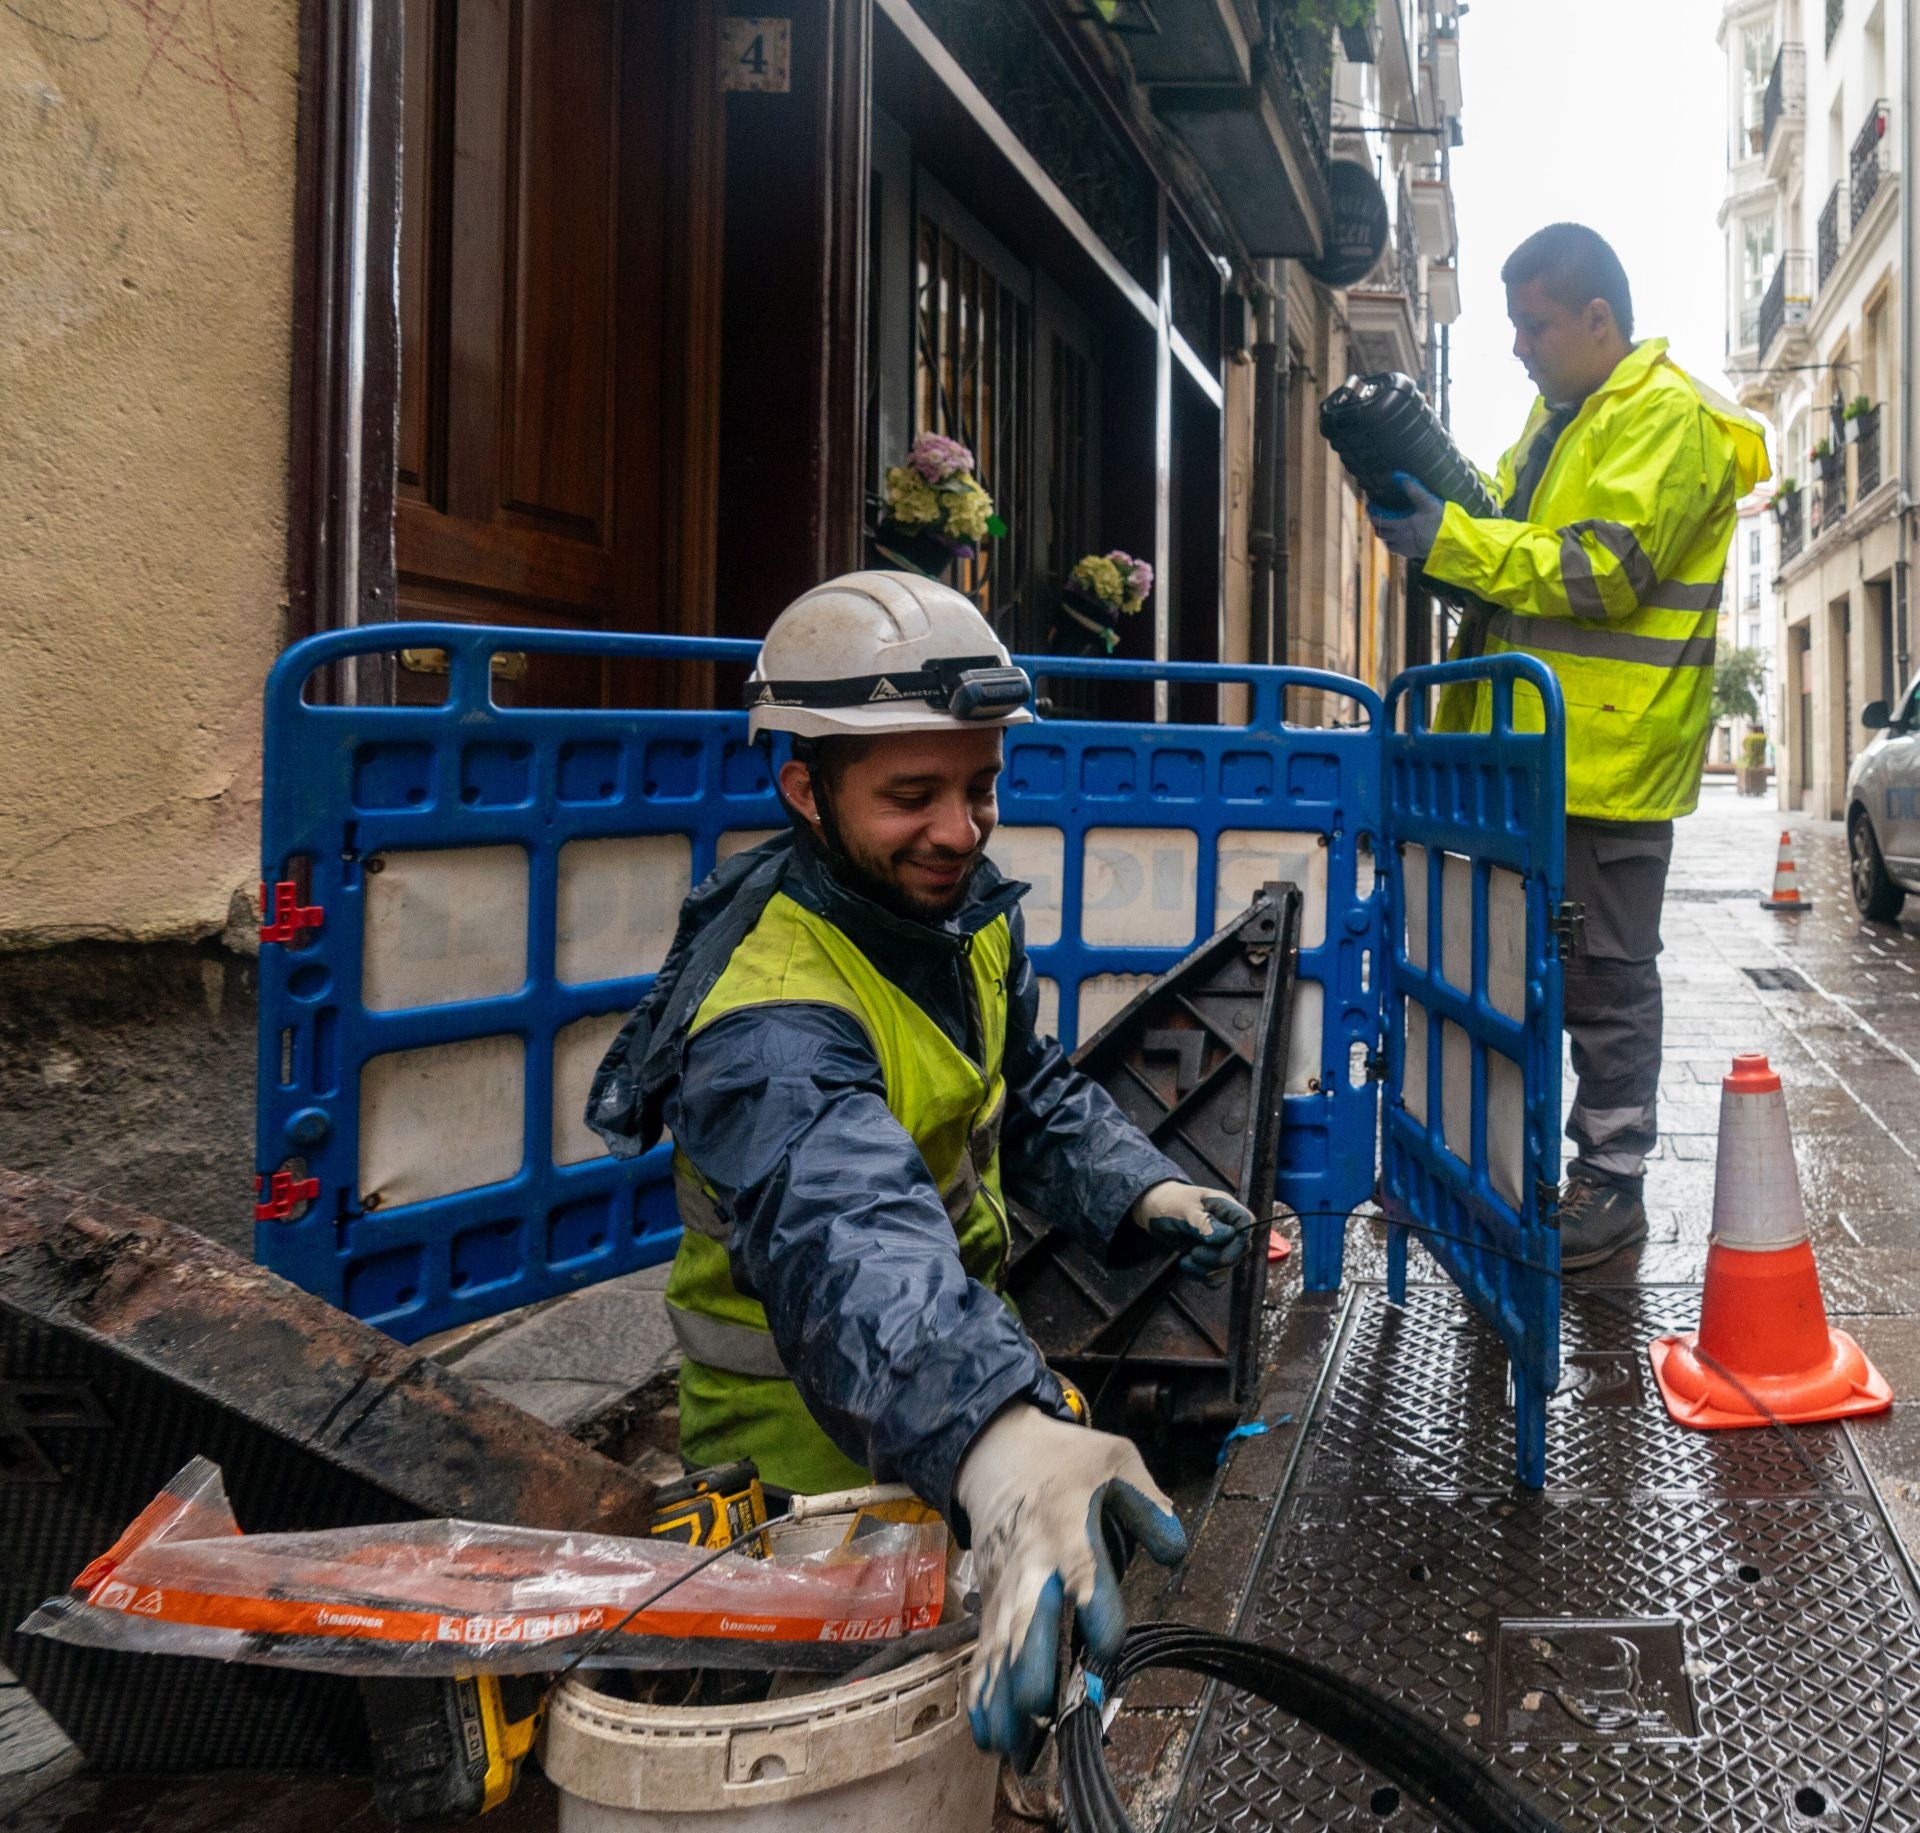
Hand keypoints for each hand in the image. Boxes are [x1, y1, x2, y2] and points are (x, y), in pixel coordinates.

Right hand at [954, 1404, 1186, 1754]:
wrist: (999, 1454)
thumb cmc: (1069, 1464)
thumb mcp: (1116, 1461)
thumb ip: (1147, 1504)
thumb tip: (1175, 1549)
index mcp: (1067, 1523)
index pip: (1081, 1563)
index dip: (1093, 1600)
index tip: (1107, 1639)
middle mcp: (1031, 1562)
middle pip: (1028, 1615)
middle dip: (1032, 1661)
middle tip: (1040, 1706)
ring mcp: (1005, 1587)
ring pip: (1000, 1646)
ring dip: (1003, 1695)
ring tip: (1010, 1744)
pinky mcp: (990, 1606)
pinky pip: (983, 1654)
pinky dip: (981, 1695)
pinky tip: (987, 1736)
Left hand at [1128, 1181, 1255, 1278]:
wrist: (1155, 1210)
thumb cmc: (1171, 1202)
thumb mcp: (1184, 1209)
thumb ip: (1204, 1222)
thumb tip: (1226, 1237)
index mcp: (1226, 1207)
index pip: (1247, 1223)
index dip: (1239, 1240)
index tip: (1220, 1249)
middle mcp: (1229, 1226)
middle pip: (1239, 1250)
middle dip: (1216, 1259)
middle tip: (1194, 1253)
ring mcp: (1221, 1244)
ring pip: (1227, 1267)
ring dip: (1205, 1270)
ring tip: (1185, 1260)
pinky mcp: (1211, 1258)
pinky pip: (1215, 1276)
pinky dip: (1200, 1276)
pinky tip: (1186, 1265)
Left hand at [1367, 470, 1444, 561]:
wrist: (1454, 544)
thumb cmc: (1441, 522)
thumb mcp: (1427, 503)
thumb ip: (1413, 489)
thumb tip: (1398, 476)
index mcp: (1401, 527)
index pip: (1379, 521)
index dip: (1372, 513)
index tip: (1371, 507)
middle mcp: (1400, 540)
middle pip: (1381, 534)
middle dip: (1378, 525)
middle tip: (1379, 516)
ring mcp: (1407, 549)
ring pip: (1389, 545)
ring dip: (1387, 537)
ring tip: (1390, 528)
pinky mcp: (1414, 555)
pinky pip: (1400, 551)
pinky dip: (1397, 544)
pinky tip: (1404, 538)